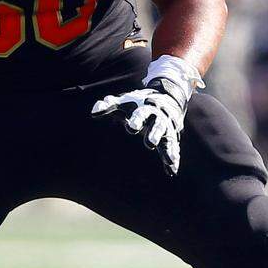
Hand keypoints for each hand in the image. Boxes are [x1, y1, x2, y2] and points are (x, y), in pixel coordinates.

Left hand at [90, 55, 203, 175]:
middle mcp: (158, 118)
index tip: (131, 127)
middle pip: (158, 125)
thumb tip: (93, 113)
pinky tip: (172, 171)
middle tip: (149, 144)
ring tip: (170, 160)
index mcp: (145, 108)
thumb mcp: (124, 101)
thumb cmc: (138, 103)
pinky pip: (173, 149)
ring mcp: (167, 128)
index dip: (136, 120)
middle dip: (154, 134)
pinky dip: (173, 158)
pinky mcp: (171, 138)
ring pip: (168, 139)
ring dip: (168, 150)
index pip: (141, 114)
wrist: (166, 97)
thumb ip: (108, 105)